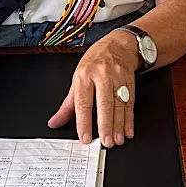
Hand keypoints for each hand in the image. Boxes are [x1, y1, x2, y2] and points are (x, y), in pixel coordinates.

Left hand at [47, 32, 138, 146]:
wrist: (118, 44)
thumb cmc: (95, 62)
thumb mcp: (78, 77)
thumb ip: (68, 103)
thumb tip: (55, 122)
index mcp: (85, 75)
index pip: (83, 102)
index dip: (84, 121)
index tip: (85, 137)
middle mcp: (102, 76)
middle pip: (104, 103)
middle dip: (105, 124)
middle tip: (106, 142)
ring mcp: (118, 78)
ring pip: (119, 104)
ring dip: (118, 125)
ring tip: (117, 140)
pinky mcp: (130, 81)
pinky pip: (130, 102)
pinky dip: (129, 118)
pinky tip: (128, 130)